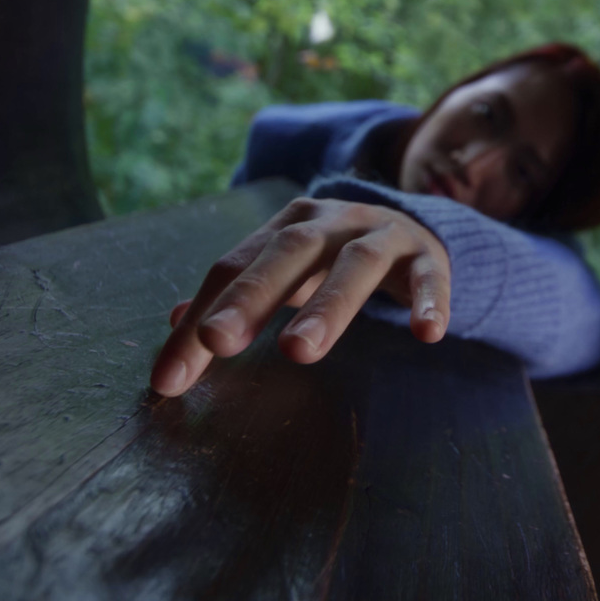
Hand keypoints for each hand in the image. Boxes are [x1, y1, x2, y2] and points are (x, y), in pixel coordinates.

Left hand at [149, 197, 451, 396]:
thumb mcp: (284, 272)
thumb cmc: (333, 259)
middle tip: (218, 343)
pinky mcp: (427, 256)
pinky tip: (425, 333)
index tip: (170, 379)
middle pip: (289, 253)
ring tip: (300, 352)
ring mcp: (381, 235)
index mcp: (285, 226)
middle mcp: (330, 222)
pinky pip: (429, 276)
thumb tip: (174, 323)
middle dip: (252, 297)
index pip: (234, 268)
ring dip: (328, 306)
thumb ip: (234, 296)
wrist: (412, 228)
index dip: (200, 317)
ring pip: (354, 265)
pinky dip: (428, 300)